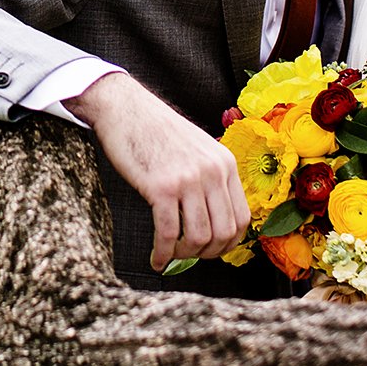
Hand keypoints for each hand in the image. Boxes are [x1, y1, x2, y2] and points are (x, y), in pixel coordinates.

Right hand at [65, 71, 249, 270]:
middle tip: (189, 254)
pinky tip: (156, 258)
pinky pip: (169, 233)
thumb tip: (214, 221)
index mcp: (225, 163)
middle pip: (224, 233)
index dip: (229, 243)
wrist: (124, 107)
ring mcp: (188, 179)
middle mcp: (212, 171)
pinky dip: (163, 253)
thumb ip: (210, 178)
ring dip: (185, 254)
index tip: (211, 249)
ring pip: (199, 237)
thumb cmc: (156, 130)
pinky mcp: (161, 187)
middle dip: (207, 253)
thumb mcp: (198, 149)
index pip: (242, 218)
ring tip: (171, 253)